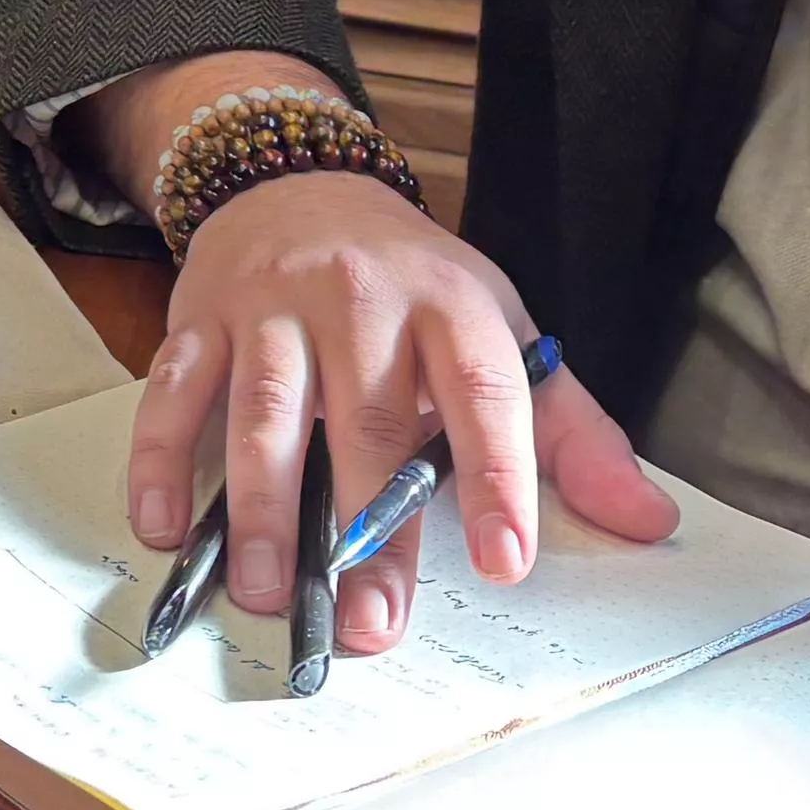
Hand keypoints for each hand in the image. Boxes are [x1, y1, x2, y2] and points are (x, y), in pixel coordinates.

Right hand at [135, 159, 670, 647]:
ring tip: (270, 593)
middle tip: (372, 625)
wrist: (299, 184)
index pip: (482, 388)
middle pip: (367, 419)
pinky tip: (167, 531)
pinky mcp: (198, 320)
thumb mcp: (501, 334)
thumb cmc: (413, 287)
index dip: (498, 474)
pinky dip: (160, 461)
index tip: (505, 560)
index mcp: (449, 303)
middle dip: (369, 529)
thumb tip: (649, 521)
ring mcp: (270, 307)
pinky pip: (172, 392)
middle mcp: (359, 296)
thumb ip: (570, 433)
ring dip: (264, 508)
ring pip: (265, 411)